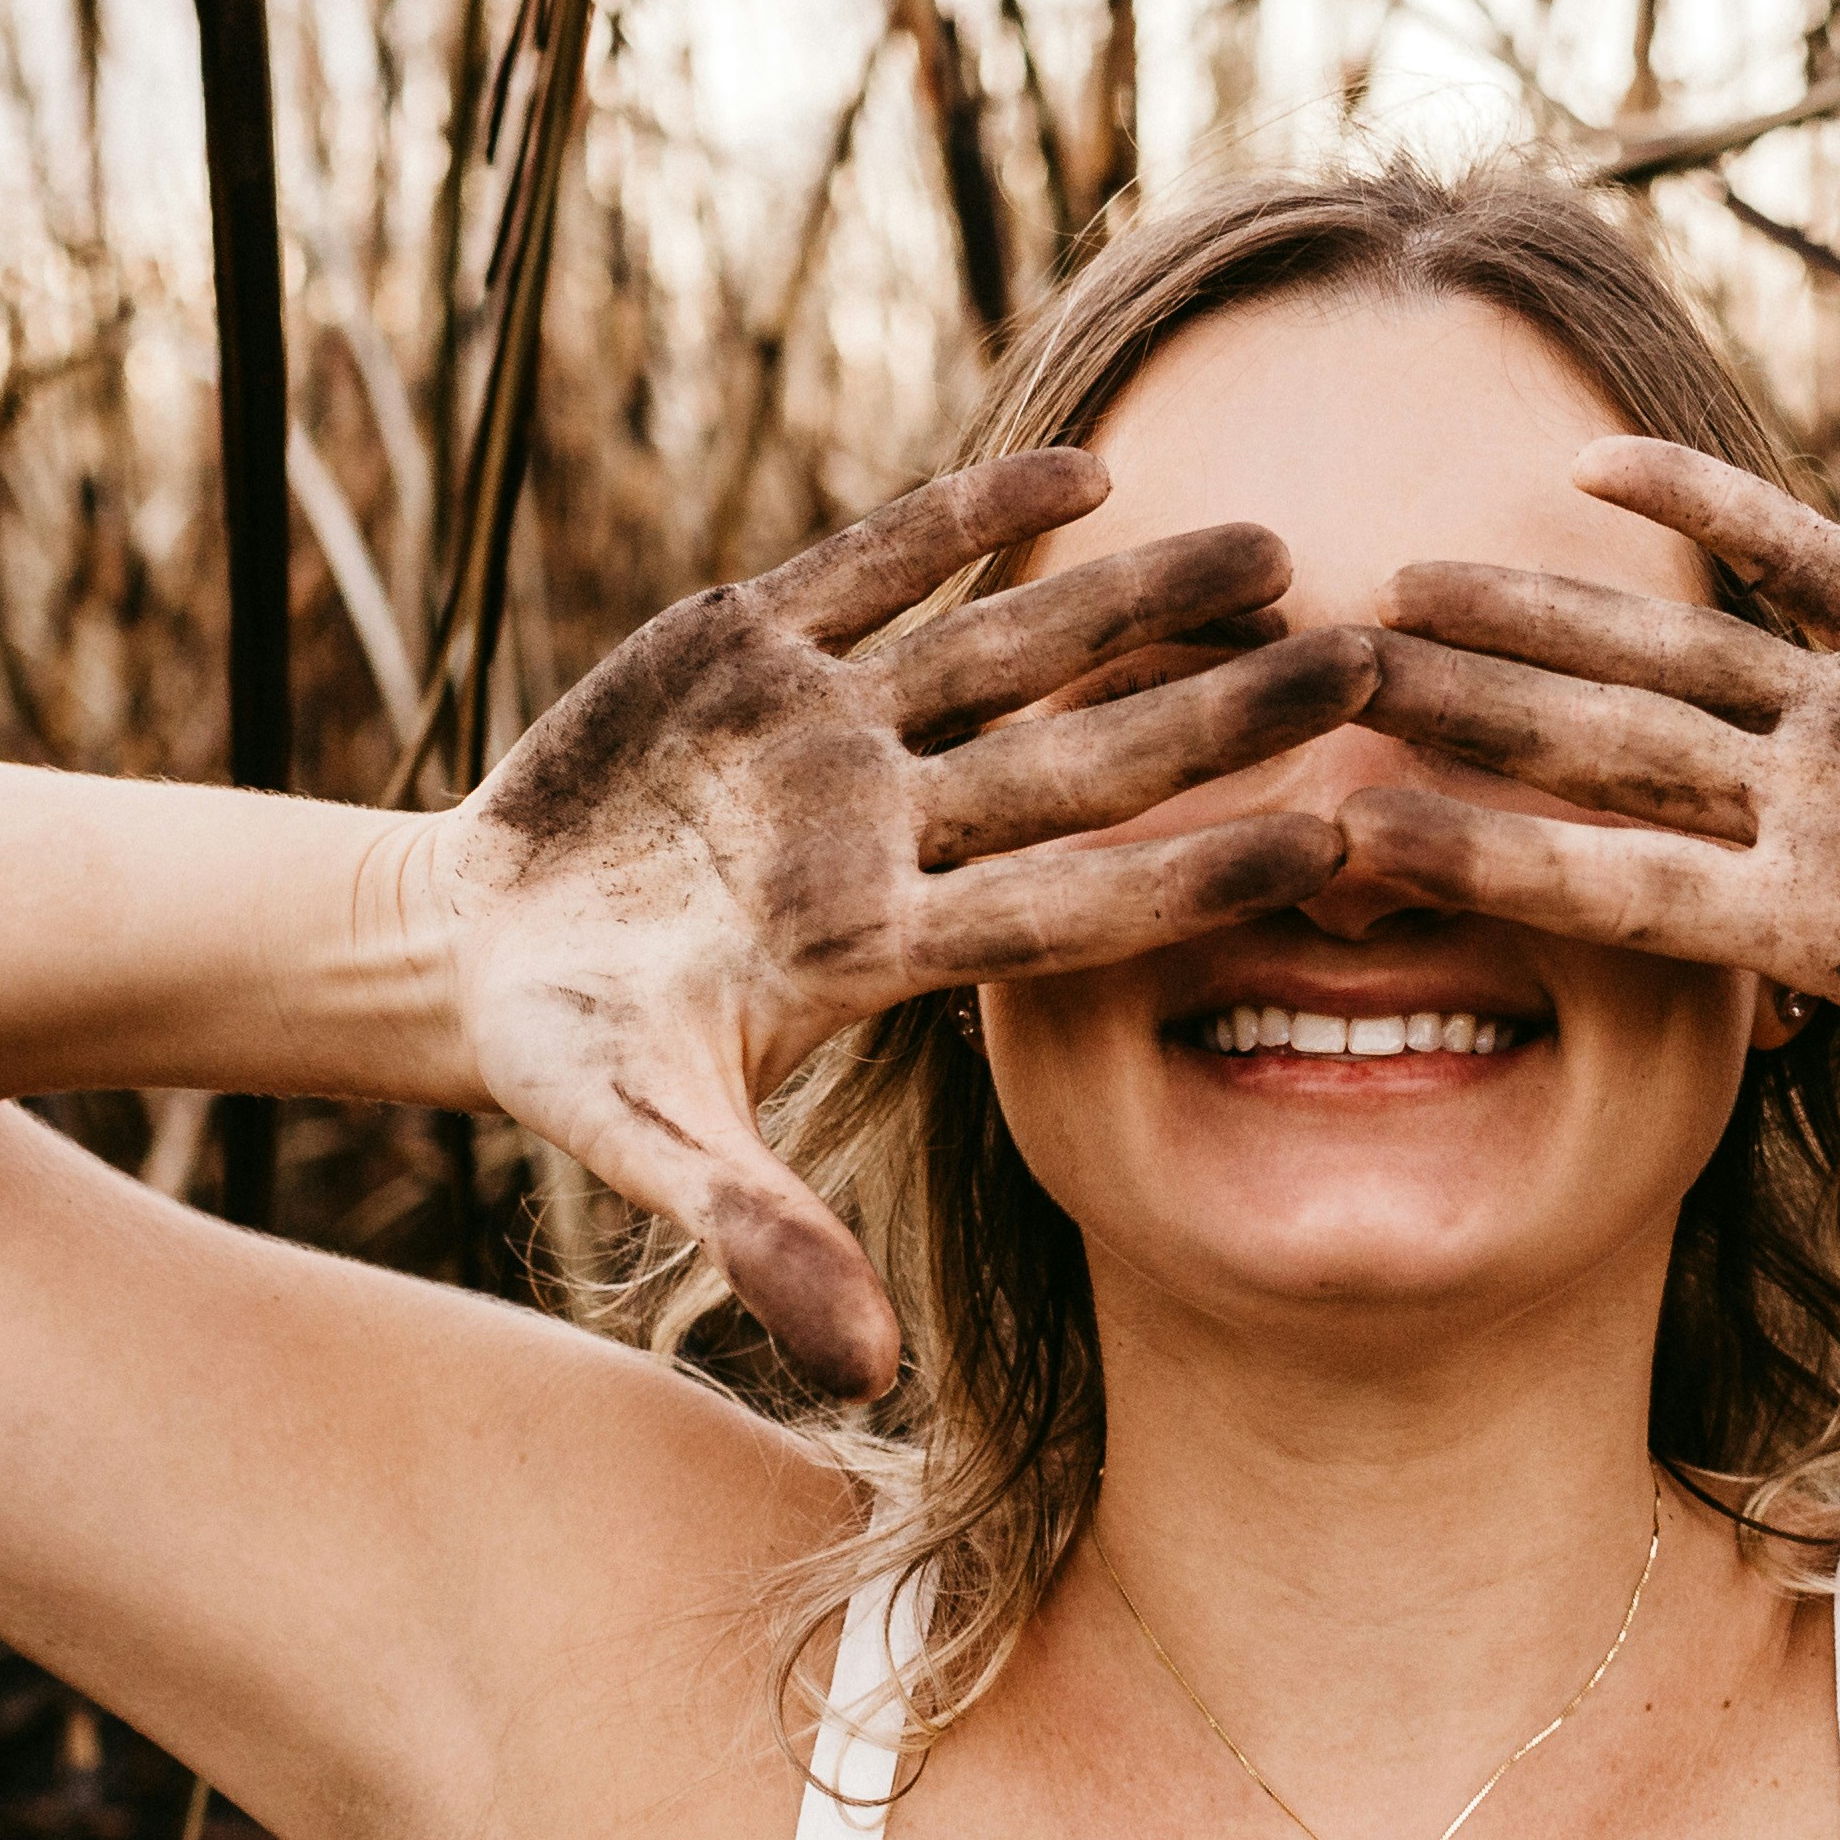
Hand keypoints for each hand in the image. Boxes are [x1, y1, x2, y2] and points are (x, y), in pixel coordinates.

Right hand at [435, 451, 1371, 1393]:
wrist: (463, 947)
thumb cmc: (566, 1056)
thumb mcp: (643, 1141)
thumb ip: (757, 1237)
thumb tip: (866, 1376)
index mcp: (884, 947)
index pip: (1076, 908)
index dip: (1203, 876)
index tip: (1336, 849)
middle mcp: (887, 830)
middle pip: (1085, 762)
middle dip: (1222, 714)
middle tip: (1376, 663)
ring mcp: (829, 731)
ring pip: (1010, 649)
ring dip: (1133, 596)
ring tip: (1275, 542)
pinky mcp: (751, 641)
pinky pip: (881, 566)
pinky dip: (972, 514)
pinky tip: (1089, 463)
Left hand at [1344, 439, 1839, 1343]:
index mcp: (1797, 924)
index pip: (1611, 888)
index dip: (1488, 856)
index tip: (1355, 832)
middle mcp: (1793, 813)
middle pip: (1599, 754)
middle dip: (1465, 711)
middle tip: (1318, 672)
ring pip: (1666, 653)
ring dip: (1536, 611)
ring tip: (1396, 575)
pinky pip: (1796, 560)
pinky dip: (1710, 509)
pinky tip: (1589, 462)